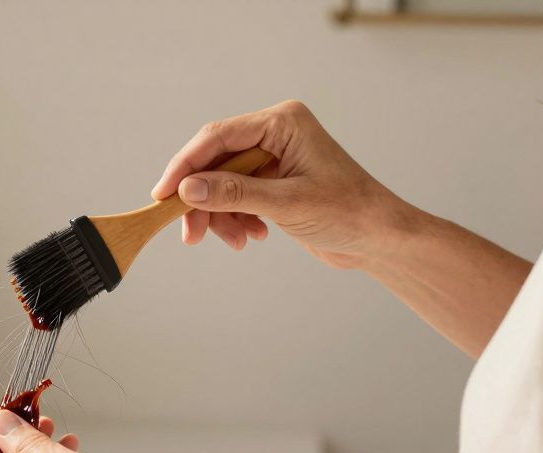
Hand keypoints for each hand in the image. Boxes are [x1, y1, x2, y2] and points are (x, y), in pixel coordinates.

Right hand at [150, 100, 411, 268]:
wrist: (379, 238)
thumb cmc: (349, 213)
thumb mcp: (287, 204)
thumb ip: (235, 194)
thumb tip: (188, 189)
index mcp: (282, 122)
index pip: (217, 136)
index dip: (184, 166)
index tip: (162, 195)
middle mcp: (274, 133)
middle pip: (214, 162)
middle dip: (202, 200)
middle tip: (191, 233)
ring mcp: (272, 157)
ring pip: (220, 183)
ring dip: (220, 215)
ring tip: (236, 240)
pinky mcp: (272, 181)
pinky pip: (235, 196)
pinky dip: (234, 219)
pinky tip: (251, 235)